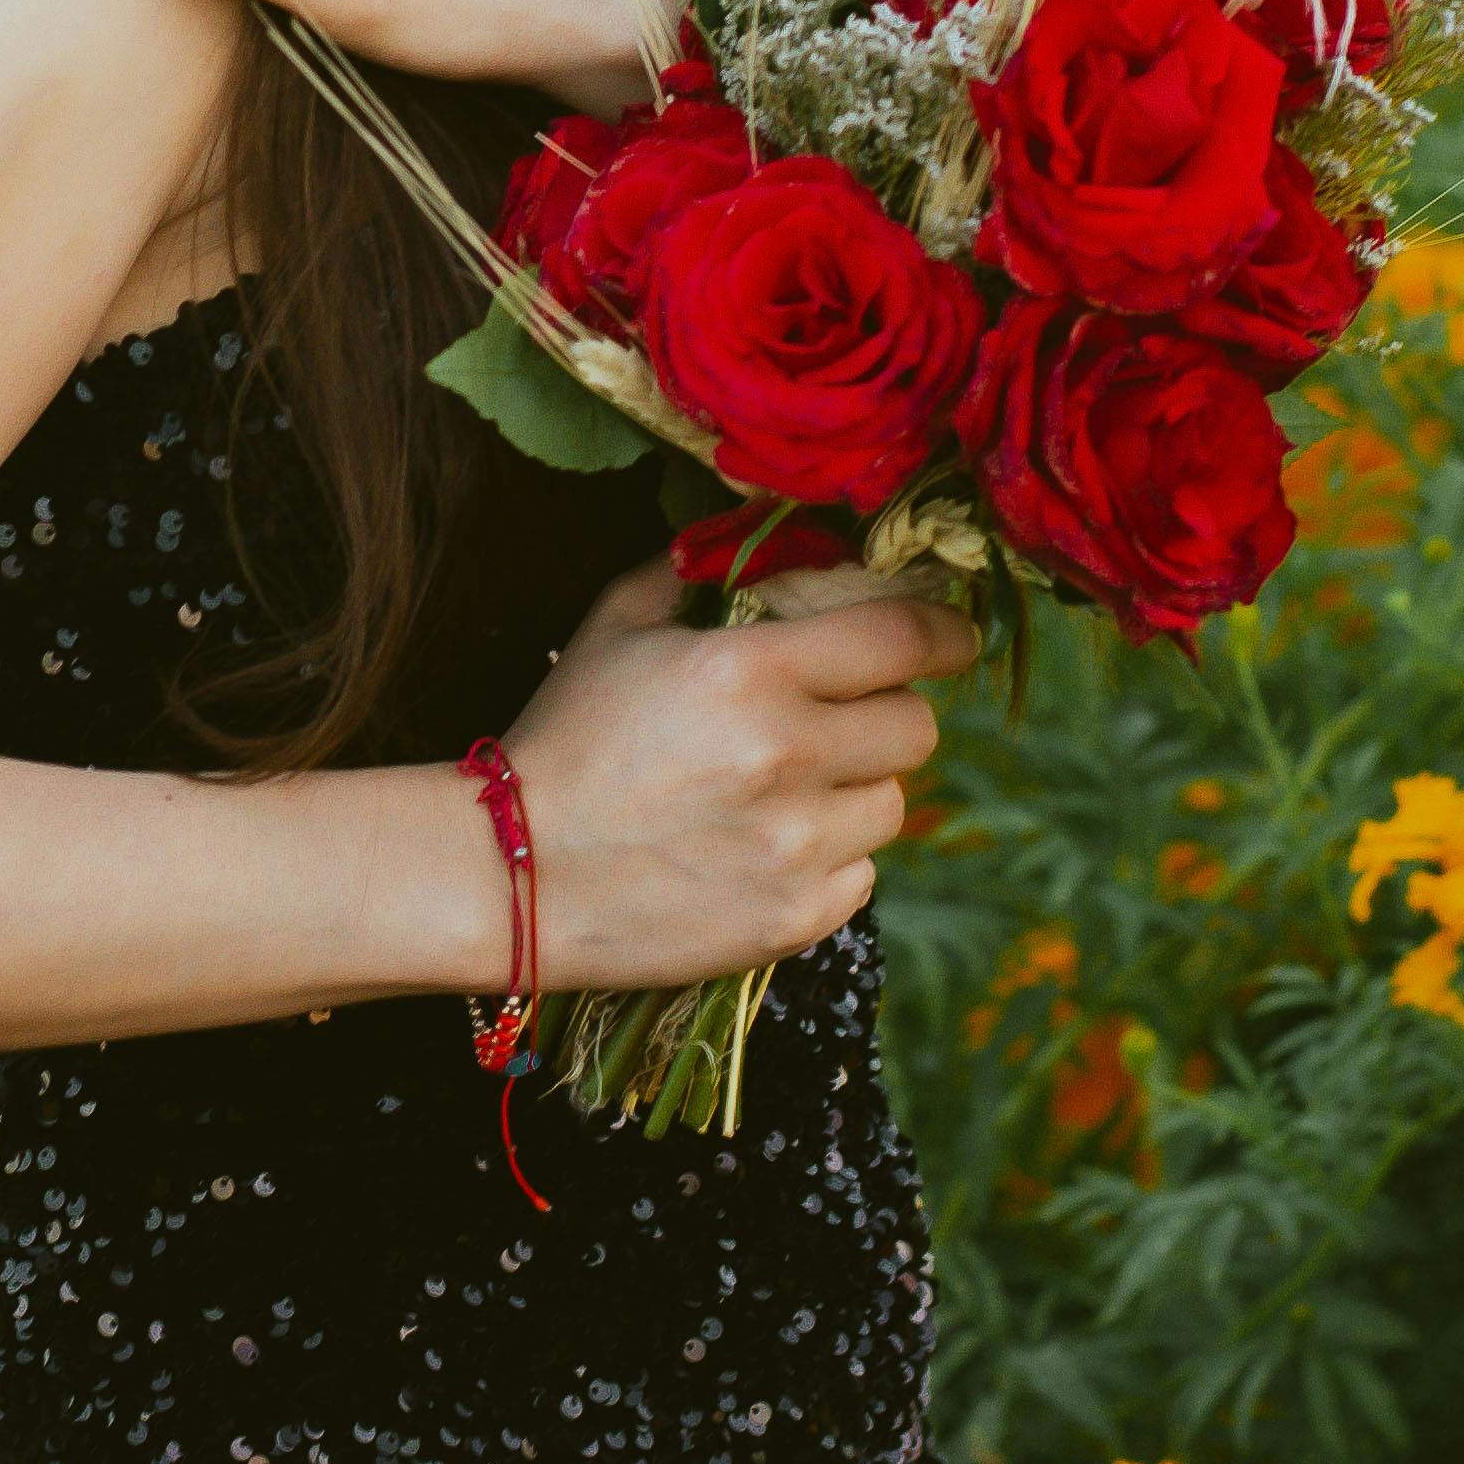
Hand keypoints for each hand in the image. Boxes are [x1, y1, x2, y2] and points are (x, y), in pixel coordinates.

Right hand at [493, 560, 973, 990]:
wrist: (510, 876)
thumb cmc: (564, 741)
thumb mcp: (615, 629)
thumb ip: (694, 573)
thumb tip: (766, 545)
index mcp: (750, 672)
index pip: (902, 638)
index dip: (944, 633)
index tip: (953, 638)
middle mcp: (788, 757)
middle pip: (915, 728)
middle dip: (883, 714)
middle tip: (833, 720)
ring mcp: (796, 847)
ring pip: (892, 805)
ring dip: (854, 791)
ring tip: (783, 793)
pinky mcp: (794, 919)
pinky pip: (861, 876)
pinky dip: (829, 860)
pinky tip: (764, 849)